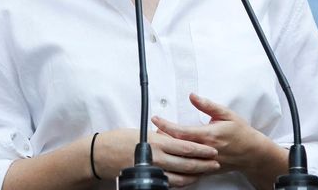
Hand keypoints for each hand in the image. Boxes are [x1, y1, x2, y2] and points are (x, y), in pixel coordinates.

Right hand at [94, 128, 219, 186]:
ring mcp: (153, 171)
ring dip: (195, 175)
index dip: (201, 150)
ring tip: (204, 173)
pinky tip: (187, 180)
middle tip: (215, 163)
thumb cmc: (119, 140)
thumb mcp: (142, 132)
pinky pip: (169, 184)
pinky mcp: (148, 180)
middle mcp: (158, 158)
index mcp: (157, 143)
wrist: (102, 155)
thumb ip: (160, 136)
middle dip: (204, 164)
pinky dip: (181, 182)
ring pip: (180, 177)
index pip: (185, 147)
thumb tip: (173, 136)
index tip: (212, 150)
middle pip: (187, 163)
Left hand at [152, 94, 281, 176]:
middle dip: (162, 138)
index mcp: (209, 135)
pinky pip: (190, 168)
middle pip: (177, 146)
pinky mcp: (207, 169)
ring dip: (168, 150)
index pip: (181, 131)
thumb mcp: (226, 114)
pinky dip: (178, 162)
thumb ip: (207, 105)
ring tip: (156, 142)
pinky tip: (170, 157)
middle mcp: (206, 149)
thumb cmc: (241, 132)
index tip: (155, 119)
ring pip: (181, 158)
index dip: (166, 125)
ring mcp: (206, 161)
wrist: (253, 153)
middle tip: (150, 131)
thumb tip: (192, 96)